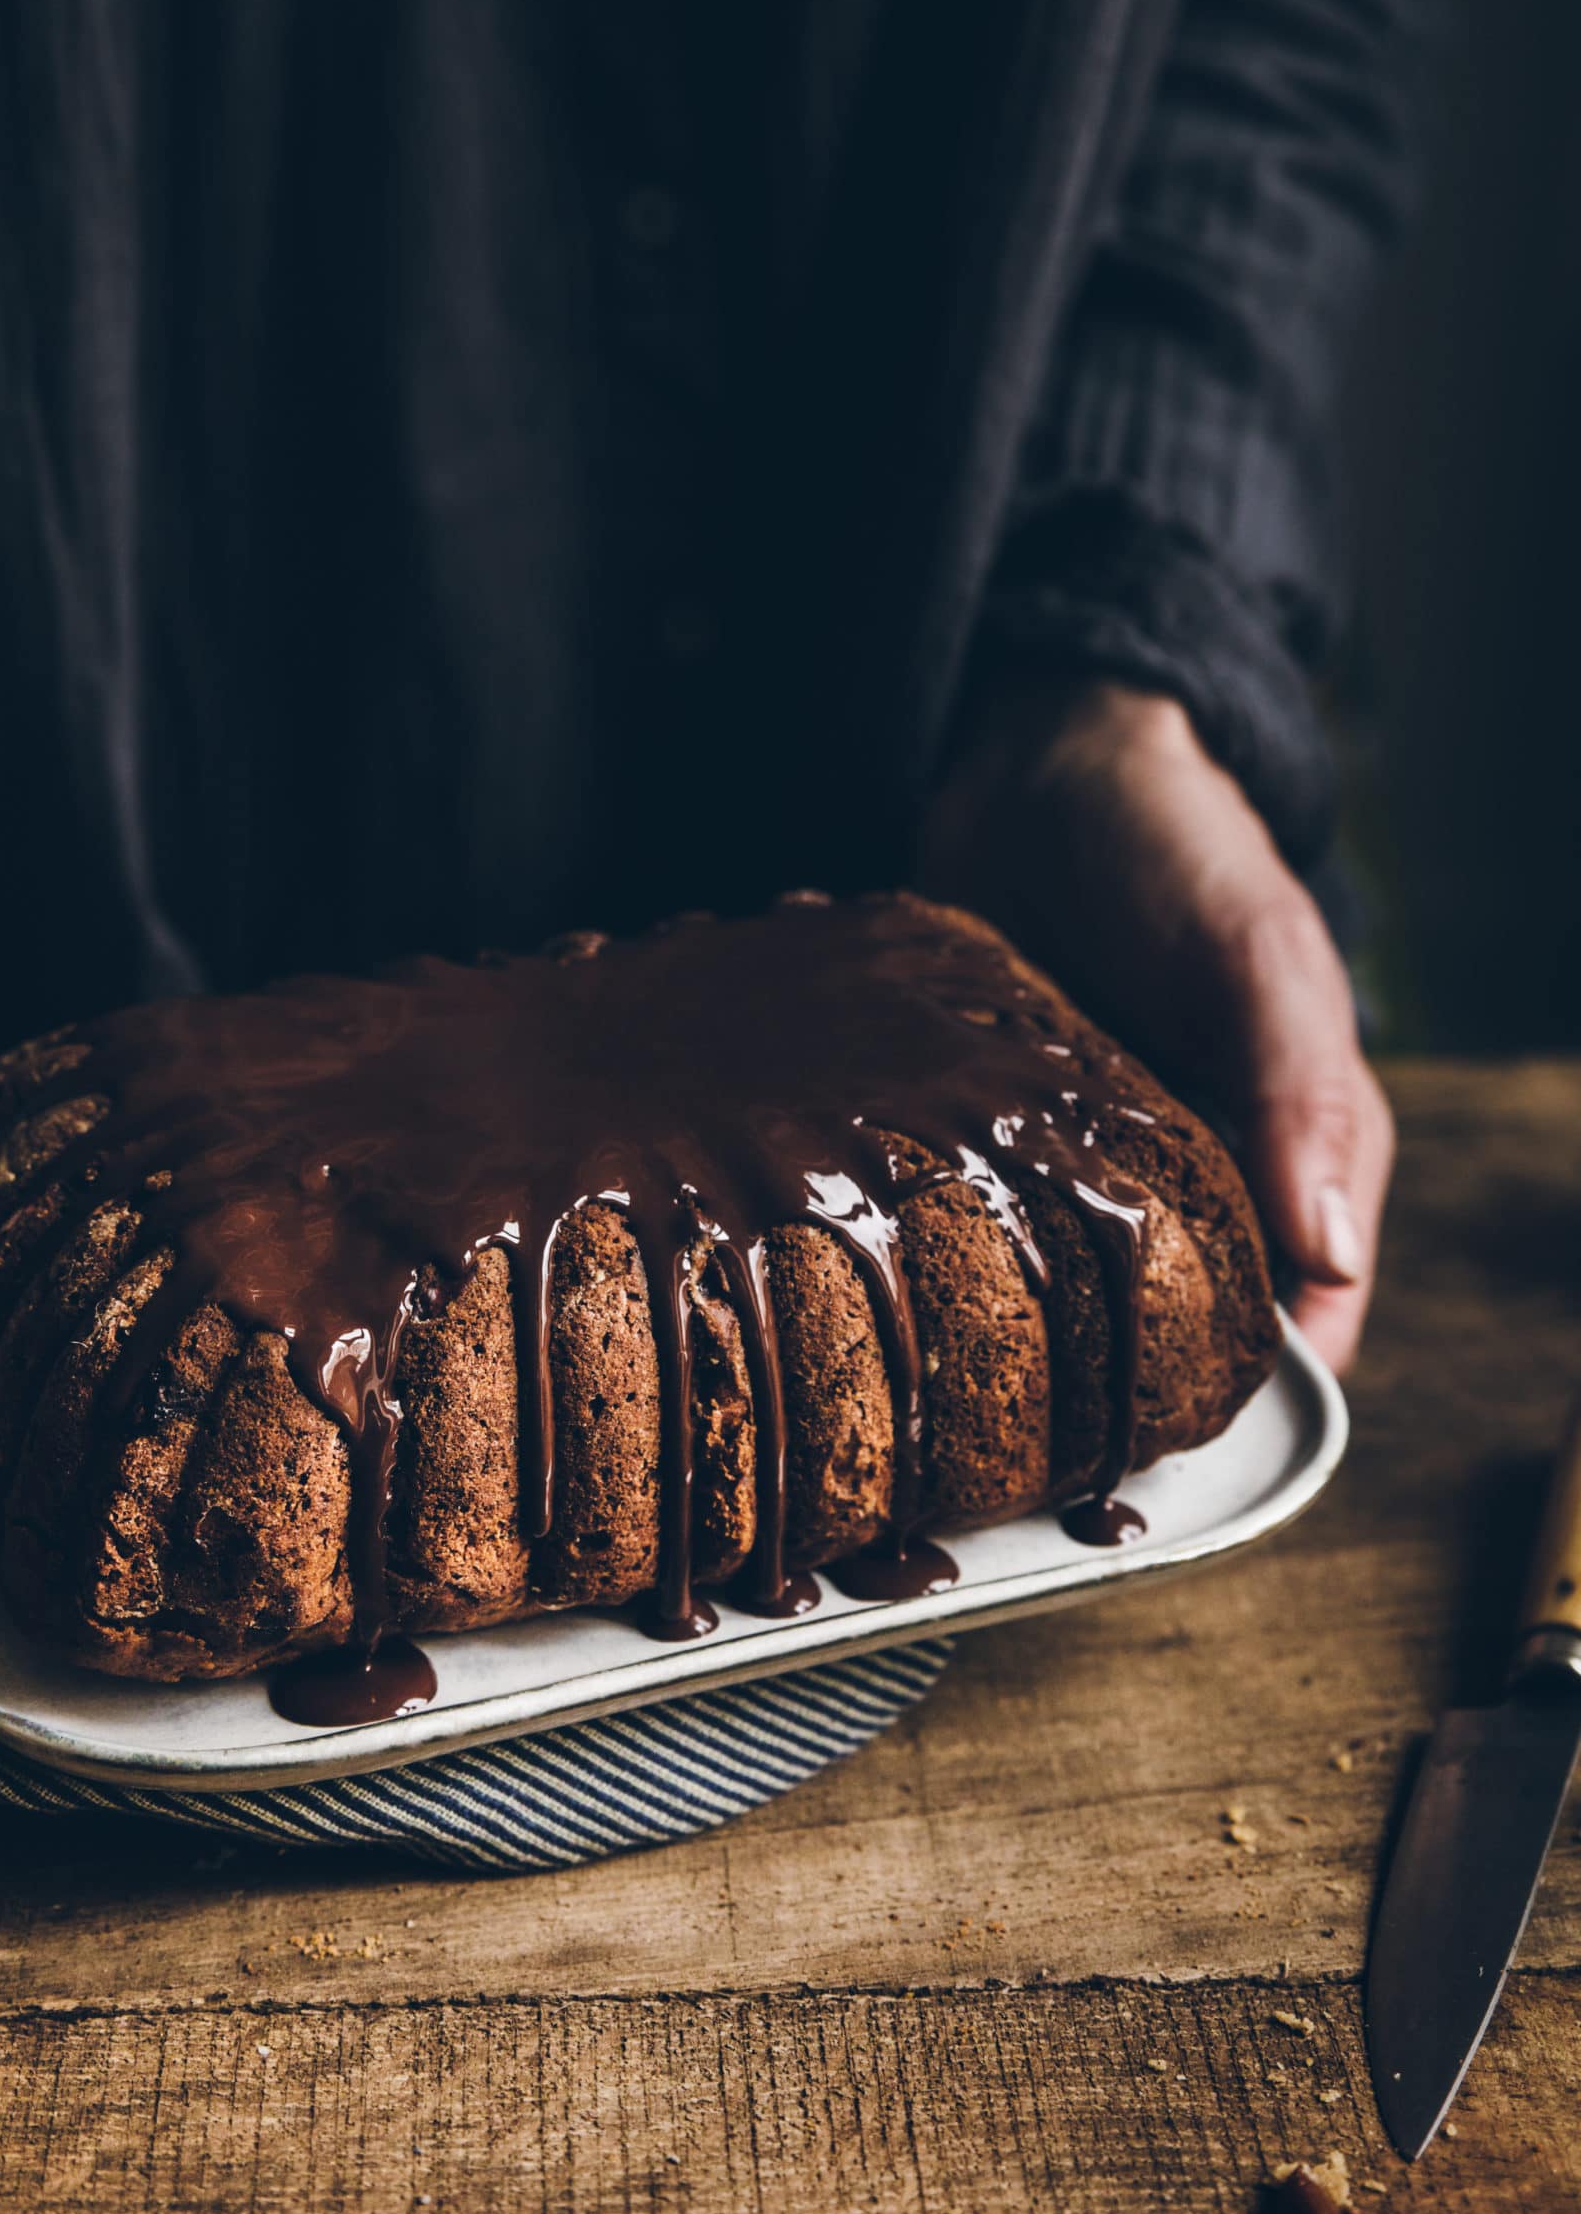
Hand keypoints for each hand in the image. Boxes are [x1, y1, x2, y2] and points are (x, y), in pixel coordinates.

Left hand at [918, 681, 1392, 1375]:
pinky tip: (882, 1282)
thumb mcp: (1257, 956)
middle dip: (1112, 1395)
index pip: (1300, 1327)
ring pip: (1064, 1300)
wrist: (1042, 757)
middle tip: (1019, 1436)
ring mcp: (1084, 1167)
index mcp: (1292, 1158)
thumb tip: (1331, 1260)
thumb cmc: (1180, 849)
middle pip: (1174, 1337)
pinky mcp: (986, 1137)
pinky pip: (968, 1225)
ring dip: (1010, 1339)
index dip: (1247, 1398)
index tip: (1161, 1455)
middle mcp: (1192, 1181)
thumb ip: (1302, 1097)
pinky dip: (936, 1255)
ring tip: (934, 1377)